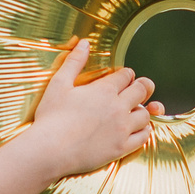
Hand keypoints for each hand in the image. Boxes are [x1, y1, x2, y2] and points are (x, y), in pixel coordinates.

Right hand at [22, 40, 157, 177]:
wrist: (49, 150)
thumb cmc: (51, 118)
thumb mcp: (59, 84)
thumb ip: (74, 62)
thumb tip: (84, 43)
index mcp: (104, 90)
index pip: (126, 76)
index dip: (126, 75)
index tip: (124, 78)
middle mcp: (118, 107)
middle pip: (142, 91)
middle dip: (142, 87)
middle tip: (140, 88)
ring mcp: (122, 128)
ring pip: (145, 114)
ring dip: (142, 110)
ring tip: (135, 110)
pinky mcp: (121, 147)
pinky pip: (144, 137)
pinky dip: (144, 131)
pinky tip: (137, 129)